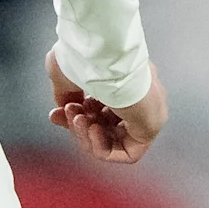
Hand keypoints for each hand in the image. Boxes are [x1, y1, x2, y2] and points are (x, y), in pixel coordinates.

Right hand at [49, 52, 165, 163]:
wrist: (104, 55)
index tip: (57, 112)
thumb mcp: (68, 76)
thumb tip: (63, 110)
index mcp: (124, 78)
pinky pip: (127, 152)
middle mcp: (139, 96)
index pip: (100, 108)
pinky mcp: (151, 127)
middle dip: (79, 125)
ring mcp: (147, 112)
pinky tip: (92, 130)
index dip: (76, 115)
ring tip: (78, 119)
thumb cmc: (87, 57)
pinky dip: (103, 147)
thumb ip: (66, 95)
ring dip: (88, 135)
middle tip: (67, 113)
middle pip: (105, 125)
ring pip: (114, 140)